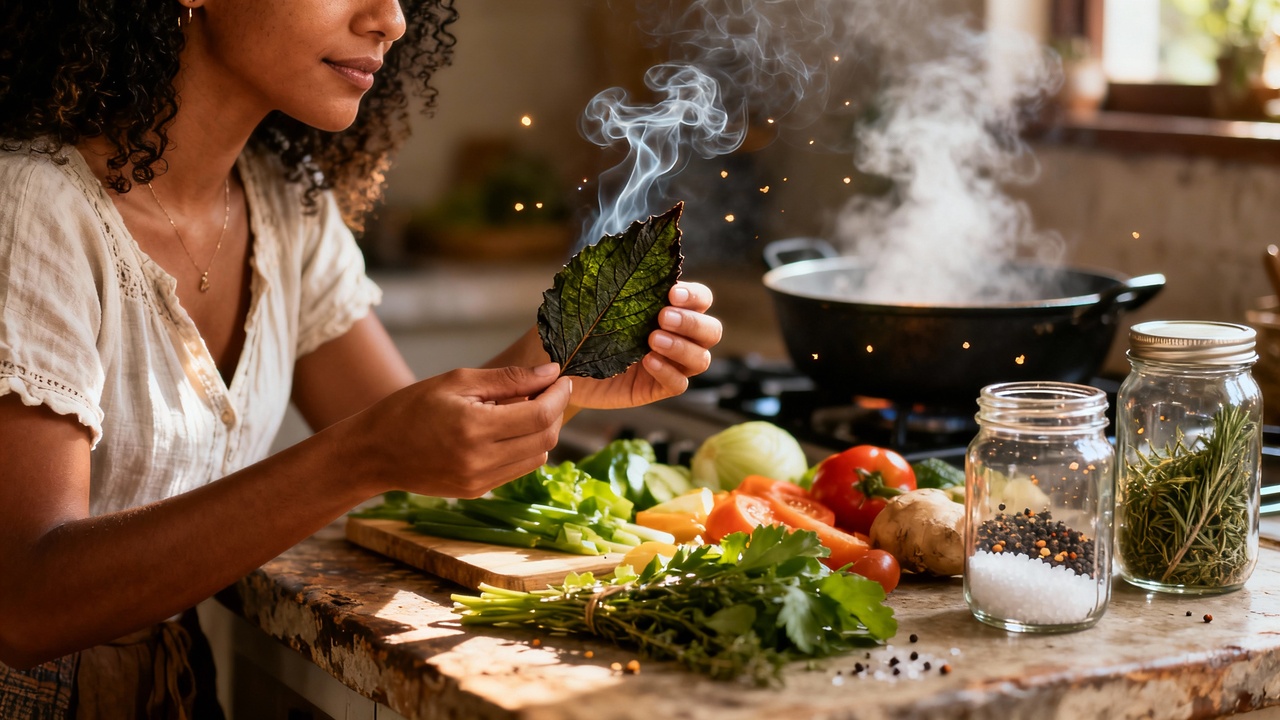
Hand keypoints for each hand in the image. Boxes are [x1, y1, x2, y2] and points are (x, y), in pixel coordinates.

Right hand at [347, 363, 572, 497]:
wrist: (374, 452)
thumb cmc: (411, 407)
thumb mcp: (458, 381)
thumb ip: (508, 379)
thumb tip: (550, 372)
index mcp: (474, 428)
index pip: (539, 416)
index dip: (558, 396)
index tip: (561, 379)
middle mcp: (480, 460)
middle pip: (545, 439)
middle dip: (554, 412)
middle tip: (546, 390)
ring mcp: (479, 481)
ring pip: (537, 457)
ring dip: (540, 431)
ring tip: (519, 409)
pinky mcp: (477, 491)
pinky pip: (517, 469)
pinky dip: (522, 448)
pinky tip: (504, 430)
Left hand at [570, 281, 721, 409]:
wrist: (560, 364)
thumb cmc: (578, 325)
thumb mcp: (594, 301)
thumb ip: (615, 282)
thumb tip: (628, 256)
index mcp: (670, 309)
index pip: (701, 299)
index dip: (694, 295)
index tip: (672, 293)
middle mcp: (677, 336)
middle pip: (711, 330)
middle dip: (691, 322)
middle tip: (663, 317)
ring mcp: (669, 364)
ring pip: (702, 359)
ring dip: (682, 347)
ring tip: (652, 340)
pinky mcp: (656, 388)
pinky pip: (679, 384)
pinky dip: (668, 372)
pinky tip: (648, 362)